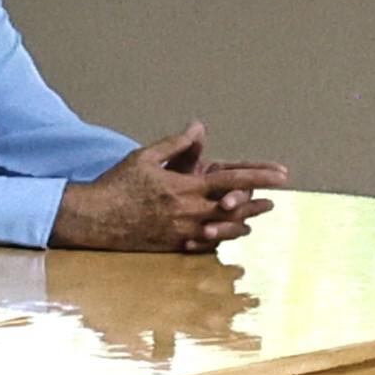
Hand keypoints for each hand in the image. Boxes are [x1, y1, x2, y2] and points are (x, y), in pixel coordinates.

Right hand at [54, 124, 281, 255]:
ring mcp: (180, 232)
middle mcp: (188, 212)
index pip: (233, 180)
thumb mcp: (144, 157)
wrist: (90, 219)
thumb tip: (198, 127)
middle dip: (257, 204)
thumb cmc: (115, 185)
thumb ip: (176, 144)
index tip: (283, 175)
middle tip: (273, 202)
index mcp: (185, 187)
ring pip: (222, 231)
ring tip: (252, 221)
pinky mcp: (170, 246)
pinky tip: (222, 236)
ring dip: (241, 225)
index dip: (261, 177)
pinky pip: (203, 246)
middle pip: (235, 209)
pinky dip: (217, 240)